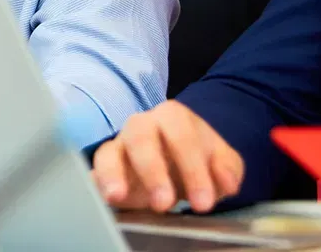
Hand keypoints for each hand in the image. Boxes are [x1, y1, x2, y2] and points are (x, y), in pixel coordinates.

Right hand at [90, 100, 243, 212]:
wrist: (179, 159)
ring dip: (113, 175)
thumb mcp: (222, 162)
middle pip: (140, 136)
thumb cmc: (198, 158)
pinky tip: (103, 198)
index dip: (192, 168)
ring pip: (108, 151)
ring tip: (118, 197)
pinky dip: (95, 184)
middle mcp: (141, 126)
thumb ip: (227, 169)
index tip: (202, 202)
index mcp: (173, 117)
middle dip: (152, 170)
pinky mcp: (104, 169)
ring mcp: (119, 146)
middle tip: (164, 203)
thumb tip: (225, 181)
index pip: (181, 134)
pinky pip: (92, 172)